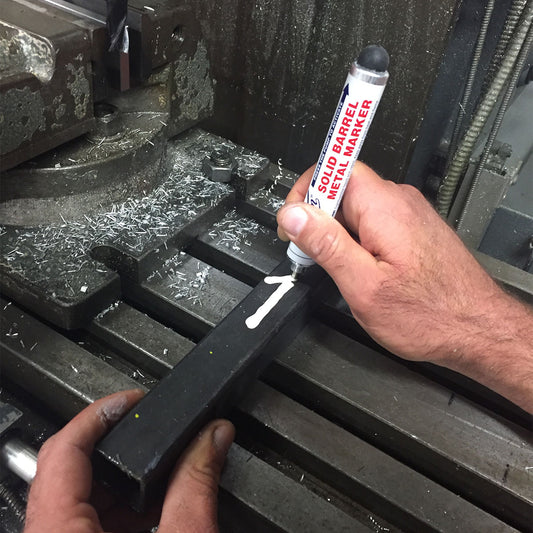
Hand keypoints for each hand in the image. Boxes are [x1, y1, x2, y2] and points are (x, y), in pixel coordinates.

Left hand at [24, 390, 234, 531]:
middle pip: (69, 472)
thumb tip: (213, 436)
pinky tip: (150, 516)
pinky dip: (116, 512)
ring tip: (160, 479)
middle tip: (153, 437)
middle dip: (120, 449)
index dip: (100, 413)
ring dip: (120, 484)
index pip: (63, 450)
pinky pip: (80, 525)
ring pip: (75, 500)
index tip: (131, 400)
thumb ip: (197, 485)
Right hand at [277, 162, 532, 411]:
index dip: (306, 191)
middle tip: (310, 254)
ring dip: (336, 232)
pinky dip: (357, 240)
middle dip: (318, 218)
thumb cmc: (430, 314)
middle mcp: (399, 202)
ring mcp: (408, 215)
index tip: (293, 221)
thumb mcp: (363, 285)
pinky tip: (359, 268)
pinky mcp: (413, 229)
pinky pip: (374, 221)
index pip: (335, 169)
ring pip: (356, 208)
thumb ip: (326, 244)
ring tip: (338, 267)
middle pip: (343, 189)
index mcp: (384, 208)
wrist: (477, 329)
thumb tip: (294, 215)